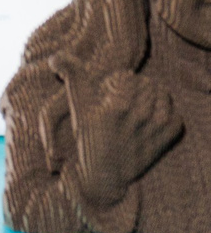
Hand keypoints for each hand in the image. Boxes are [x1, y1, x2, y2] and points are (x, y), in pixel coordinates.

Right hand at [56, 51, 183, 208]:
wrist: (104, 177)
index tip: (116, 86)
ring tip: (145, 100)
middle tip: (131, 93)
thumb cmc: (88, 139)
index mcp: (116, 108)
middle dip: (140, 85)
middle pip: (149, 86)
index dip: (122, 79)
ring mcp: (153, 131)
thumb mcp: (78, 109)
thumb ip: (73, 79)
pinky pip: (176, 119)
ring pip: (164, 99)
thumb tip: (56, 56)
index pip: (129, 78)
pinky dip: (170, 113)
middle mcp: (137, 119)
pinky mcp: (164, 143)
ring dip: (157, 96)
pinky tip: (157, 115)